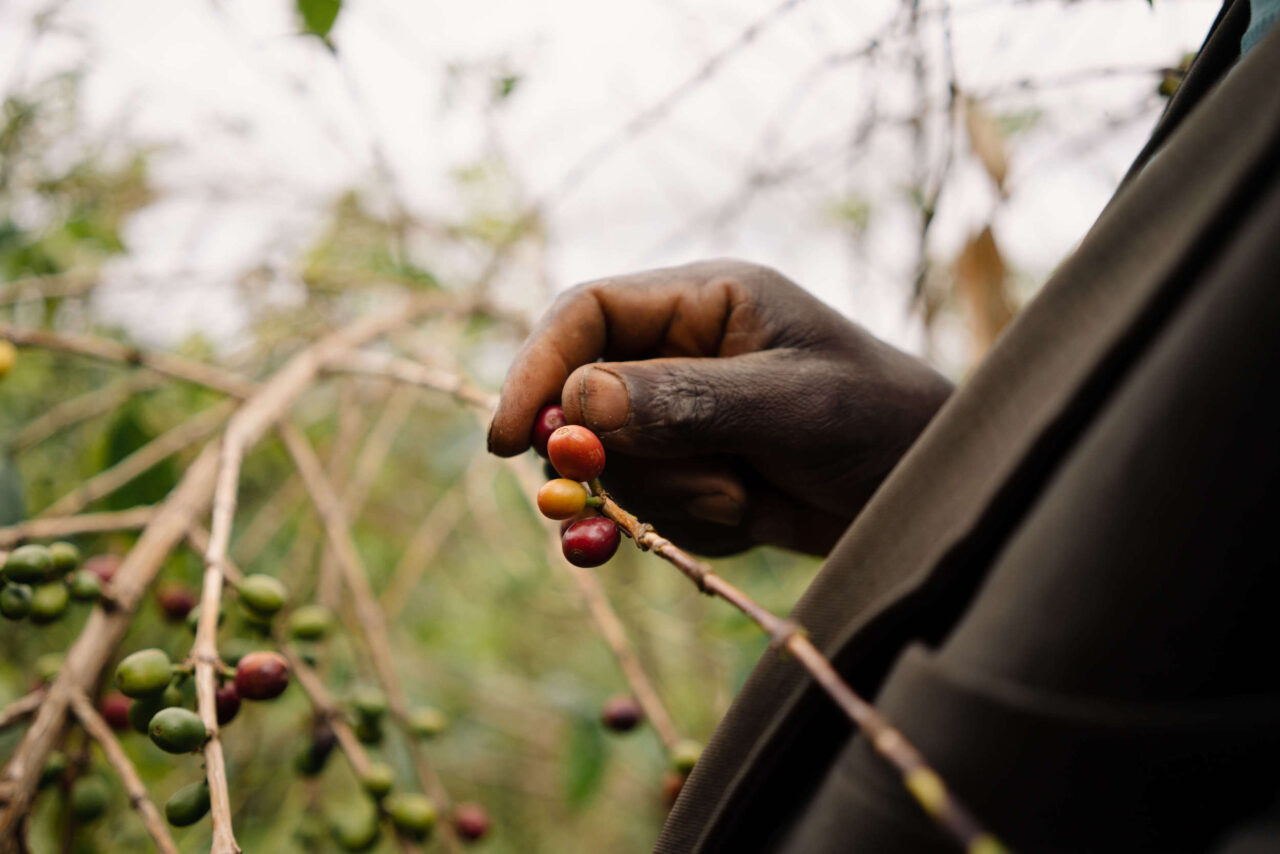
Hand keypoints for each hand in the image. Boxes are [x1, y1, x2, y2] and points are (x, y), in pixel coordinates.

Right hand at [487, 259, 951, 555]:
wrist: (927, 491)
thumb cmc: (878, 419)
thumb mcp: (789, 405)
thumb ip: (685, 401)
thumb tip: (577, 403)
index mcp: (703, 300)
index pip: (585, 315)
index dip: (536, 370)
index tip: (509, 441)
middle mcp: (679, 351)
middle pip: (582, 402)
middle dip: (621, 456)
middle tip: (693, 482)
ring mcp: (680, 416)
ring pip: (613, 465)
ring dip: (674, 497)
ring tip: (750, 491)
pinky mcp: (690, 471)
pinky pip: (648, 508)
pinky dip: (693, 523)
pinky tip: (754, 510)